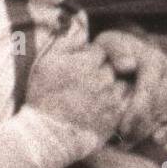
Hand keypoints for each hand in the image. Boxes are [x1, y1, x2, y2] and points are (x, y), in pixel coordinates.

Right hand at [25, 28, 129, 145]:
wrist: (46, 134)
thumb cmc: (42, 97)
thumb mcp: (46, 62)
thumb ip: (67, 42)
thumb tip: (84, 34)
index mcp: (88, 63)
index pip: (101, 52)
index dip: (91, 59)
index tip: (80, 69)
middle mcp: (103, 79)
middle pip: (112, 67)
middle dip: (102, 72)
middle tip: (85, 85)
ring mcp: (111, 99)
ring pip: (120, 84)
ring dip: (111, 87)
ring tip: (93, 98)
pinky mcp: (115, 117)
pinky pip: (124, 104)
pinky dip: (115, 104)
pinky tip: (99, 109)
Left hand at [94, 29, 166, 146]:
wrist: (129, 54)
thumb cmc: (114, 54)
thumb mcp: (108, 46)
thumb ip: (116, 51)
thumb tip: (128, 65)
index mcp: (154, 58)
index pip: (150, 89)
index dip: (137, 111)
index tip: (122, 129)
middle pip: (160, 104)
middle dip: (142, 124)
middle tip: (123, 139)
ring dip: (151, 129)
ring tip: (130, 141)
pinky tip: (155, 139)